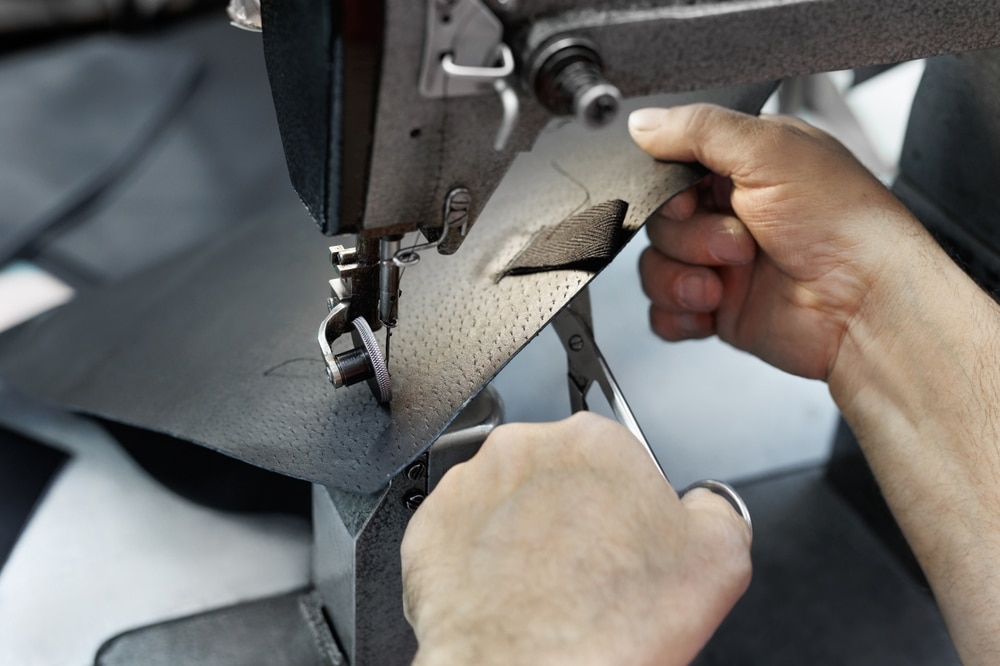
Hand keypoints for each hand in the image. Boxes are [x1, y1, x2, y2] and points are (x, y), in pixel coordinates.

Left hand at [401, 413, 751, 665]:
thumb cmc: (607, 624)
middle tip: (585, 571)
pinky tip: (504, 593)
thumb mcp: (720, 559)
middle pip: (558, 477)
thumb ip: (716, 510)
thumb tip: (705, 506)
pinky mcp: (429, 526)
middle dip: (572, 514)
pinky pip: (460, 534)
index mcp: (594, 441)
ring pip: (506, 501)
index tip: (625, 541)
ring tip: (542, 587)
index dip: (627, 509)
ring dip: (522, 531)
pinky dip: (477, 559)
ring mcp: (470, 484)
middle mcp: (525, 448)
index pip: (617, 461)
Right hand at [630, 104, 925, 379]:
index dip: (670, 188)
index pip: (674, 167)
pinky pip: (665, 312)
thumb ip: (698, 129)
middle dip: (689, 238)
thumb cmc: (844, 224)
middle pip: (660, 221)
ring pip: (655, 266)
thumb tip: (642, 122)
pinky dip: (675, 314)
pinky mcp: (719, 309)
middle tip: (737, 244)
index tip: (690, 199)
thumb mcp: (769, 150)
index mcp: (745, 166)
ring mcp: (723, 264)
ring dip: (680, 278)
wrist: (865, 306)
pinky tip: (706, 310)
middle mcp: (732, 213)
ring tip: (722, 285)